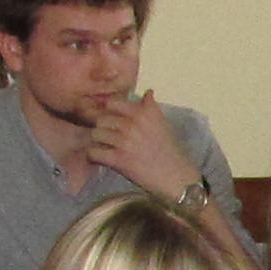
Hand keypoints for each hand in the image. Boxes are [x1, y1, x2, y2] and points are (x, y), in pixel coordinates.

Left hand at [87, 92, 203, 201]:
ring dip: (99, 142)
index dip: (109, 112)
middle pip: (102, 119)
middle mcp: (134, 123)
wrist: (176, 177)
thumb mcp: (164, 124)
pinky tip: (102, 159)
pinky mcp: (119, 159)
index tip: (112, 121)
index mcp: (145, 112)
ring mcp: (125, 141)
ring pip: (96, 134)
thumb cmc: (170, 151)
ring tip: (107, 149)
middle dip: (103, 129)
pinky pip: (94, 153)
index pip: (113, 103)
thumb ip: (151, 108)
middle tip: (109, 138)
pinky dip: (95, 157)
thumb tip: (148, 92)